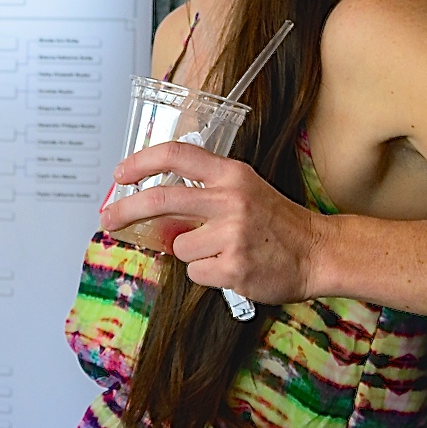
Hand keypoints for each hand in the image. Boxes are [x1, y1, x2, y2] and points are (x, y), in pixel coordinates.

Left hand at [99, 141, 327, 303]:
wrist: (319, 252)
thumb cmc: (276, 222)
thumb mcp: (243, 190)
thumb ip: (203, 192)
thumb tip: (152, 207)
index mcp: (231, 174)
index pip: (177, 154)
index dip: (141, 161)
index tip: (120, 174)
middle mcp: (231, 200)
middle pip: (160, 200)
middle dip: (125, 210)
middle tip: (107, 219)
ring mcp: (233, 235)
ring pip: (178, 245)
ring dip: (189, 252)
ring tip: (221, 250)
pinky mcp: (234, 267)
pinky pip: (195, 273)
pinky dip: (207, 273)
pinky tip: (231, 266)